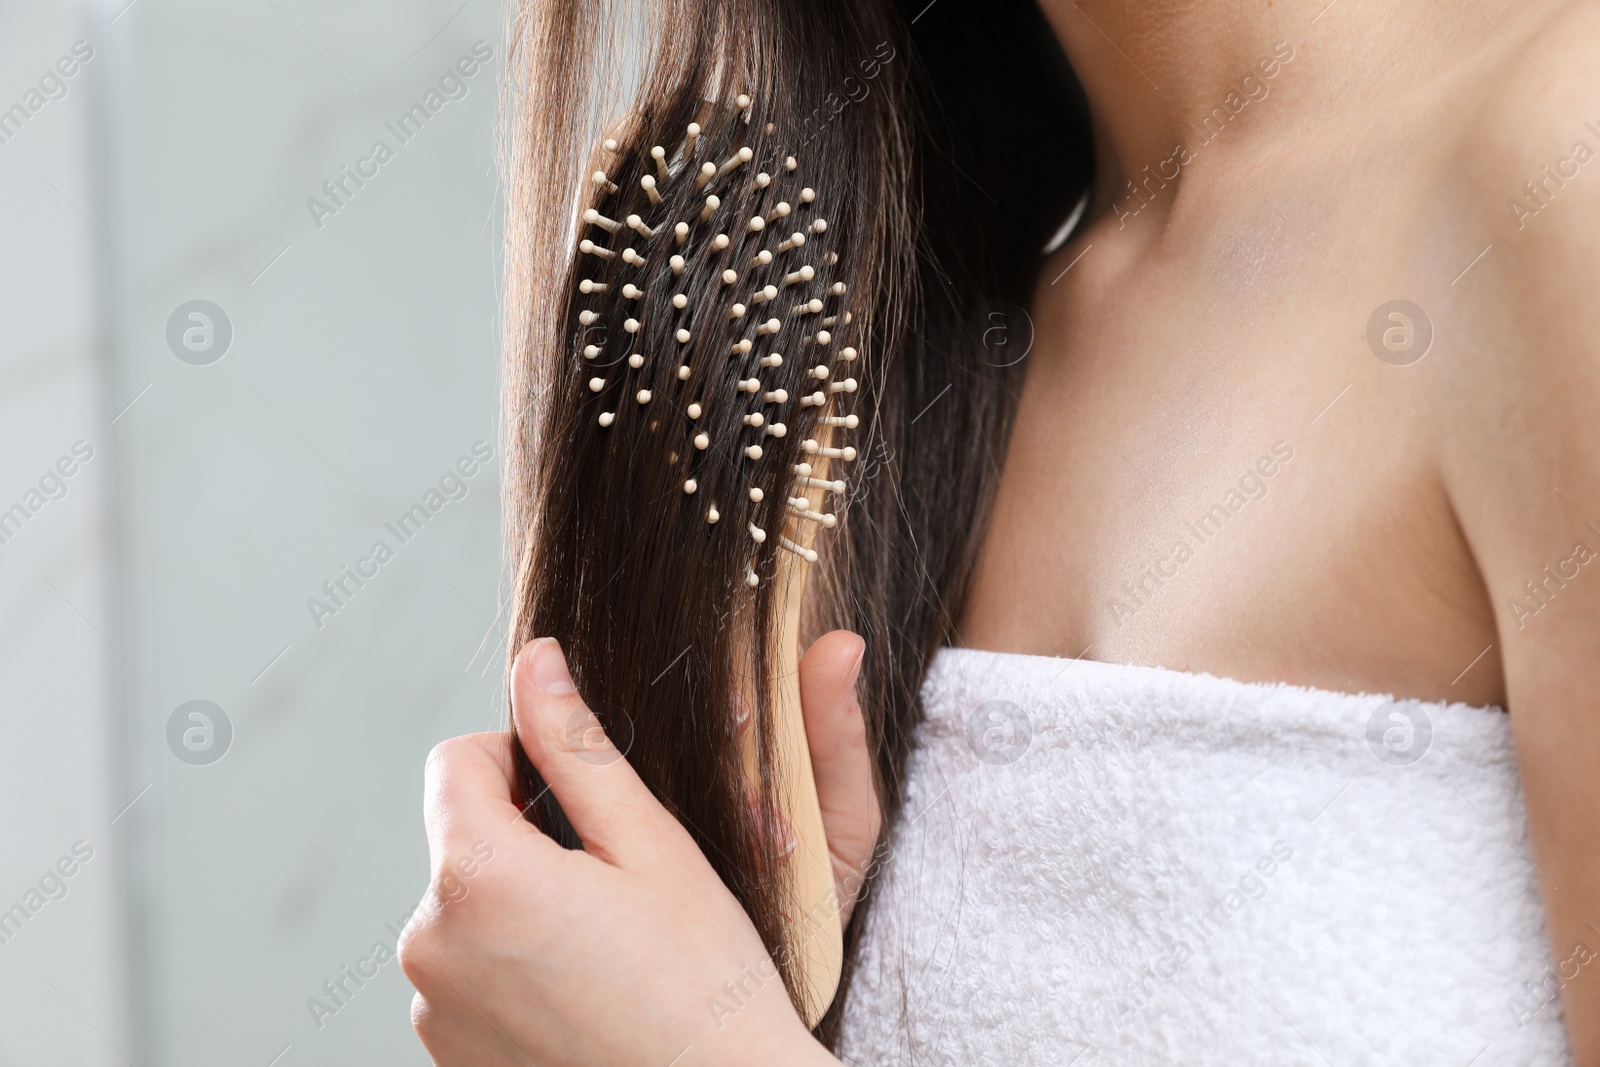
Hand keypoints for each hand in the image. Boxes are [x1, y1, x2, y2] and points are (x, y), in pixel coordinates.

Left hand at [398, 635, 871, 1065]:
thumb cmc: (703, 986)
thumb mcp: (650, 845)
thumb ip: (576, 748)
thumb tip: (535, 663)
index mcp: (477, 878)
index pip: (457, 760)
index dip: (520, 756)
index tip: (582, 795)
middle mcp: (430, 948)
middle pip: (461, 839)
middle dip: (526, 839)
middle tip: (617, 884)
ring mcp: (433, 1013)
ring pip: (468, 910)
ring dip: (521, 908)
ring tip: (610, 952)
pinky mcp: (447, 1060)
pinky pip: (470, 976)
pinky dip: (516, 971)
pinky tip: (589, 998)